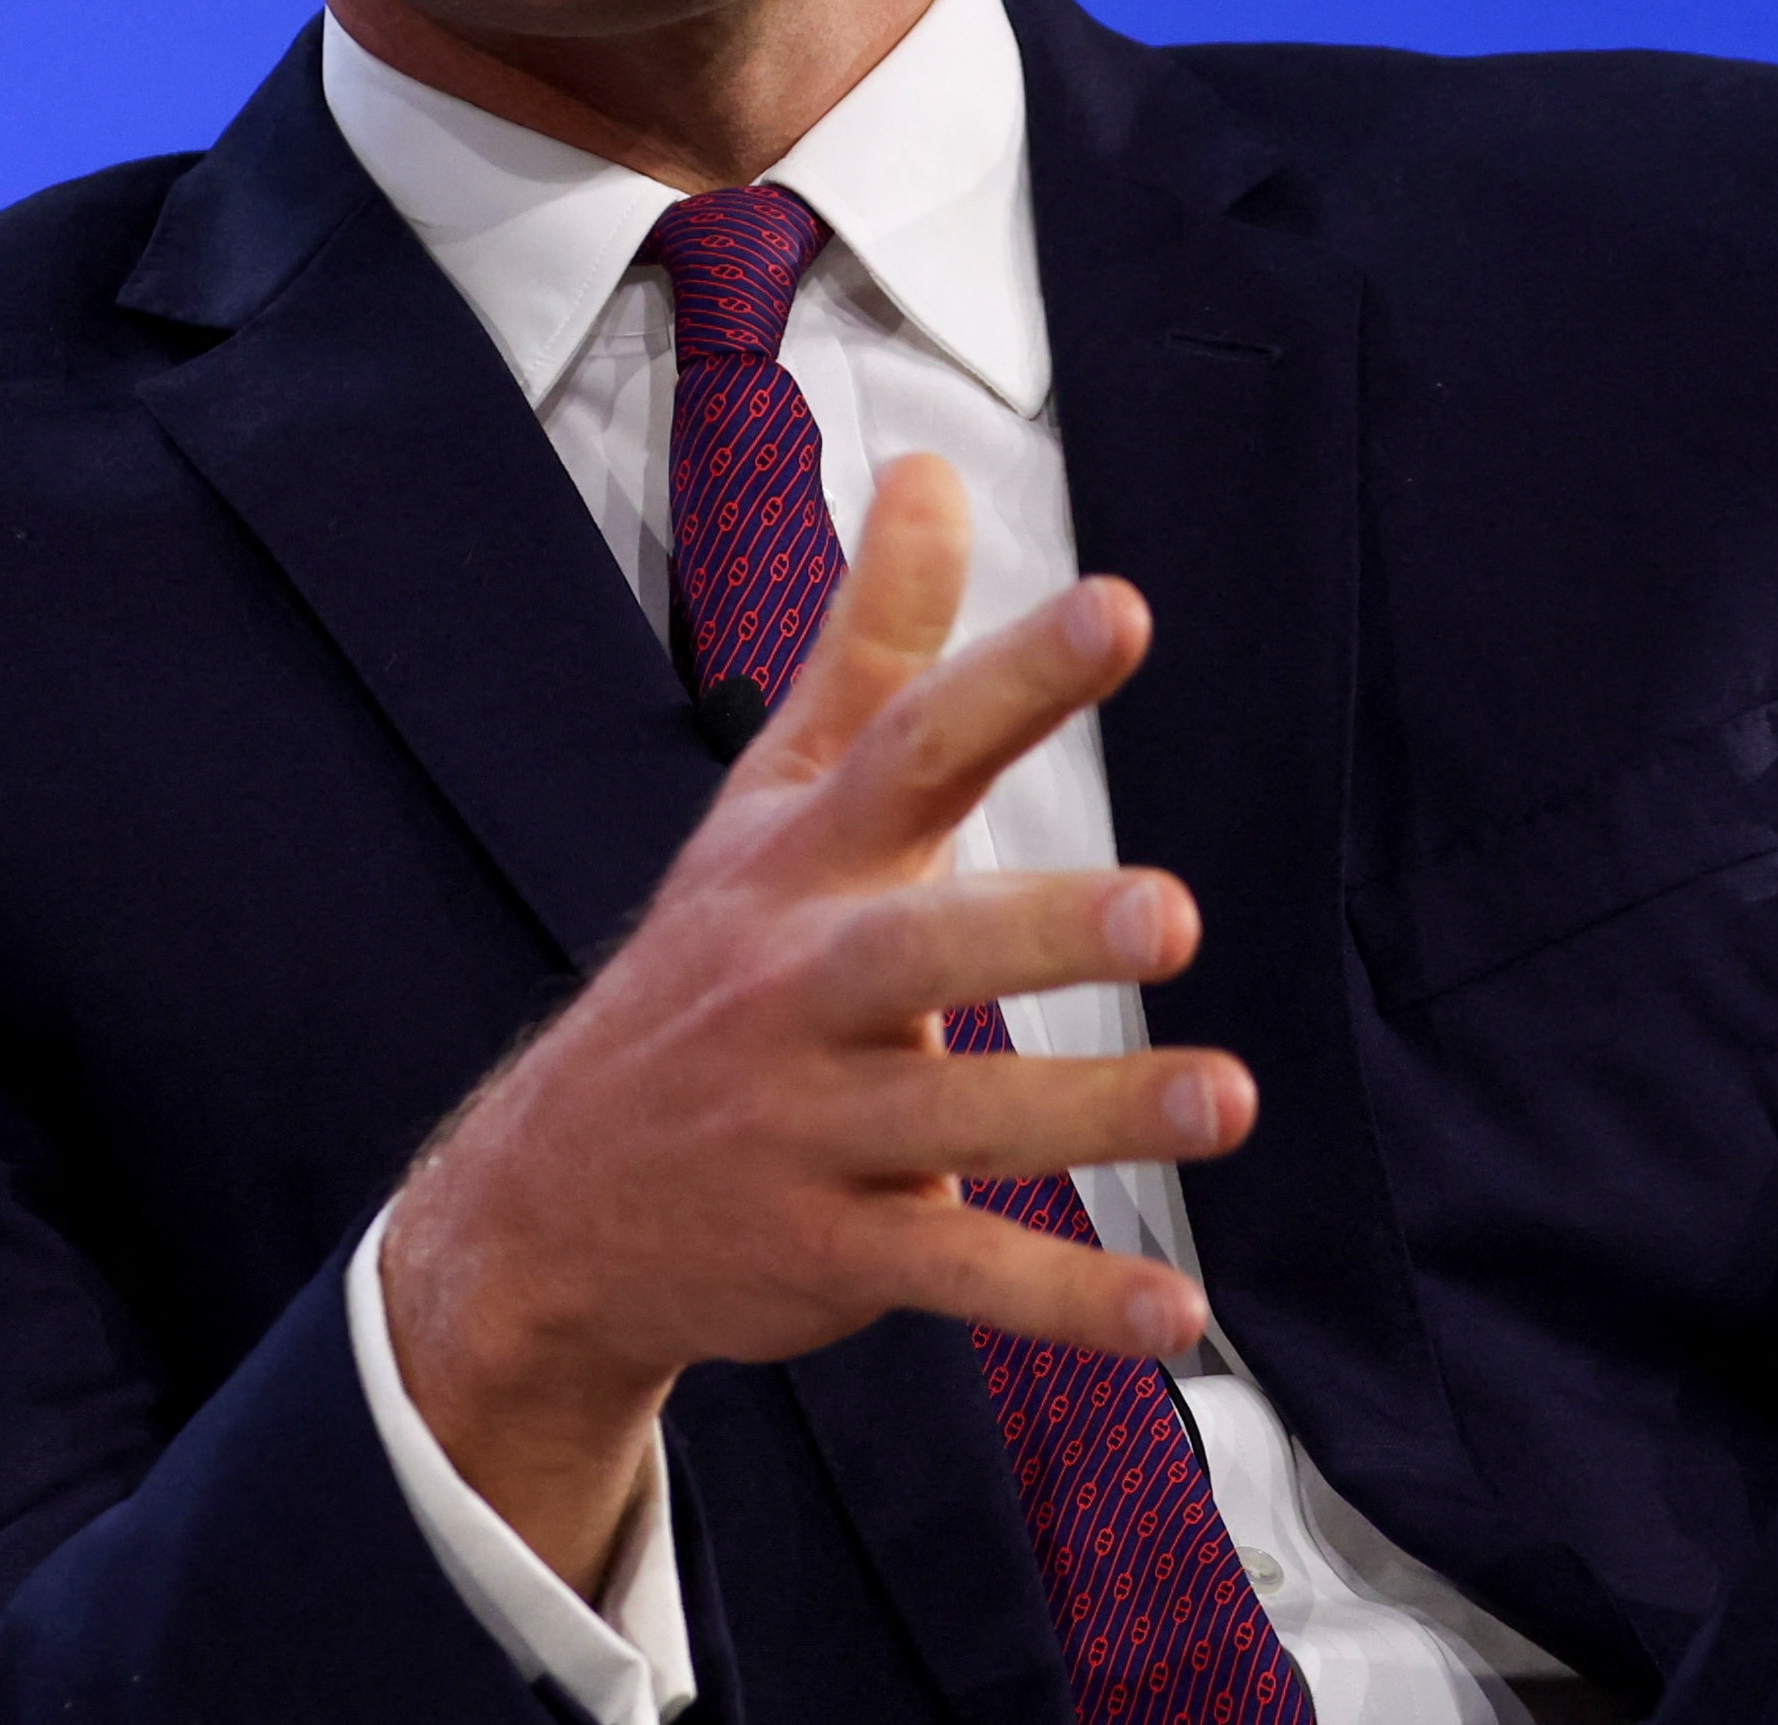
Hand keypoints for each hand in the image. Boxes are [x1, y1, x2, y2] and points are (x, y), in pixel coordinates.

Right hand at [377, 452, 1253, 1591]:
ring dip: (1093, 1115)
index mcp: (804, 861)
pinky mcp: (830, 1251)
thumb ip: (871, 643)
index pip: (912, 749)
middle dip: (1037, 930)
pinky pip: (957, 1276)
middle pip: (919, 946)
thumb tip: (930, 462)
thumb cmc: (711, 968)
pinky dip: (1064, 1304)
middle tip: (1169, 914)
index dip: (1015, 680)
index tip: (1122, 610)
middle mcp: (802, 985)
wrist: (550, 1195)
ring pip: (959, 1120)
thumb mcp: (772, 799)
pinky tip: (1176, 1316)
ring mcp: (809, 1125)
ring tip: (1227, 1100)